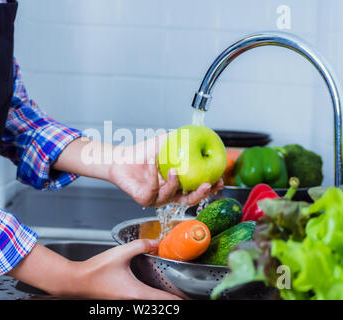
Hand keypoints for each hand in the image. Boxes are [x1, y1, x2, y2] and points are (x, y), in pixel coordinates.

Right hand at [72, 239, 181, 299]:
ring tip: (172, 292)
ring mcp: (127, 303)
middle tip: (186, 294)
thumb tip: (155, 242)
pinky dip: (150, 297)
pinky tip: (151, 289)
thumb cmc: (95, 271)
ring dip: (161, 299)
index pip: (166, 301)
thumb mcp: (120, 253)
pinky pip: (141, 302)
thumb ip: (140, 246)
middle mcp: (134, 302)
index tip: (191, 298)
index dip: (181, 300)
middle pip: (160, 306)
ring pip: (150, 305)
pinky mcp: (121, 301)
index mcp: (137, 293)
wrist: (76, 282)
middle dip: (174, 300)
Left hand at [109, 134, 223, 206]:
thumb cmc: (144, 152)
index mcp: (178, 185)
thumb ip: (183, 139)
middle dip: (200, 195)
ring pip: (170, 197)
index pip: (197, 190)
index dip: (210, 189)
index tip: (220, 181)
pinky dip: (153, 175)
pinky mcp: (144, 199)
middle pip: (188, 201)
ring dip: (174, 184)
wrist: (122, 157)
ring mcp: (156, 199)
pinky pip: (152, 189)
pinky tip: (153, 163)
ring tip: (174, 170)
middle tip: (206, 185)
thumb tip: (203, 133)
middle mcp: (169, 194)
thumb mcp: (167, 143)